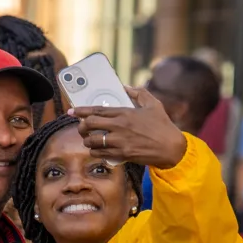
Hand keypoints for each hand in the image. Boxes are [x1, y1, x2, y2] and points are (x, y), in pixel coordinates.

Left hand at [70, 88, 187, 168]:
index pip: (97, 110)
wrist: (171, 148)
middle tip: (81, 128)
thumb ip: (138, 93)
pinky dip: (95, 152)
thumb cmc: (163, 125)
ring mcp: (120, 141)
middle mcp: (119, 126)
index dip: (81, 110)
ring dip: (87, 141)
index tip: (72, 111)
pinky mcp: (122, 154)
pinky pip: (100, 154)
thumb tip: (126, 87)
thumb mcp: (153, 104)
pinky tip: (97, 150)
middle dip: (81, 126)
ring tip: (89, 140)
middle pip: (89, 125)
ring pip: (92, 141)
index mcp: (125, 112)